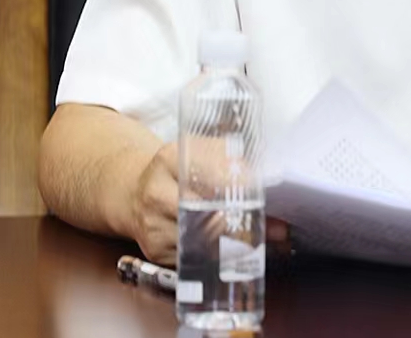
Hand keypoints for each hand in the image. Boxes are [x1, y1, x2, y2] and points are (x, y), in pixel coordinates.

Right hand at [125, 142, 292, 264]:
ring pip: (203, 240)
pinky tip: (232, 250)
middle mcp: (157, 192)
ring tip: (259, 238)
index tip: (264, 196)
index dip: (241, 187)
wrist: (136, 192)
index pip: (211, 174)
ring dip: (235, 242)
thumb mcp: (202, 152)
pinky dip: (217, 256)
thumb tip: (274, 181)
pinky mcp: (155, 251)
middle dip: (243, 220)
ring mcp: (153, 224)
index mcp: (170, 159)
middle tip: (273, 226)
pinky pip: (194, 257)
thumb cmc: (180, 172)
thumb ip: (235, 161)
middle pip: (207, 212)